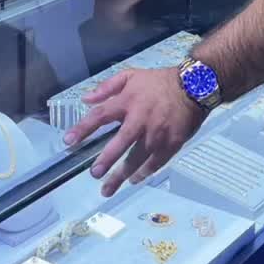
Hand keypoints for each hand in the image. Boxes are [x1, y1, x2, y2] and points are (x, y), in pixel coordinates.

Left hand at [64, 66, 202, 196]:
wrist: (195, 86)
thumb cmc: (158, 82)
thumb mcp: (130, 75)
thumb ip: (106, 87)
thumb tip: (85, 100)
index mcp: (127, 101)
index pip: (100, 116)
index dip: (83, 129)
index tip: (68, 142)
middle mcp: (140, 120)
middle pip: (120, 143)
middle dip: (106, 160)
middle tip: (94, 174)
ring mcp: (157, 134)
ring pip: (137, 158)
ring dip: (122, 175)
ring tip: (108, 188)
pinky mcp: (172, 144)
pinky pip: (156, 162)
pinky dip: (144, 173)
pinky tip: (134, 180)